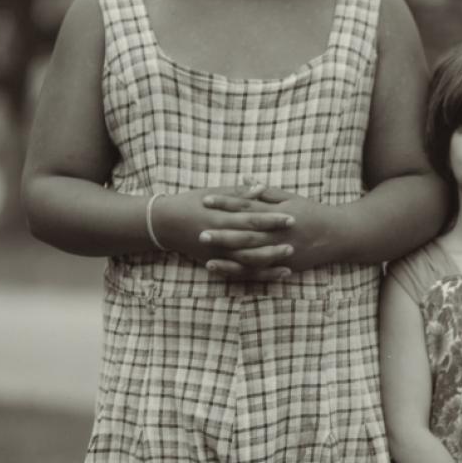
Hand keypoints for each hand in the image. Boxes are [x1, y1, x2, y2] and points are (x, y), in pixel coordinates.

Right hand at [149, 187, 294, 279]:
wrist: (166, 223)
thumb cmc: (192, 203)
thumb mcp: (214, 194)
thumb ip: (239, 194)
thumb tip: (261, 187)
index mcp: (221, 216)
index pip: (250, 218)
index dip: (271, 219)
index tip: (291, 217)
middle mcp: (219, 237)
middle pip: (251, 241)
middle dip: (274, 241)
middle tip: (296, 240)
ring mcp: (217, 253)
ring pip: (247, 261)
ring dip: (269, 261)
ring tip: (289, 258)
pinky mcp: (217, 264)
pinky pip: (241, 273)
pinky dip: (259, 275)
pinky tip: (277, 274)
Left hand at [200, 185, 339, 274]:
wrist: (339, 235)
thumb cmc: (313, 212)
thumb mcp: (291, 198)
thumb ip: (266, 192)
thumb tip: (244, 180)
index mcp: (278, 213)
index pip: (247, 206)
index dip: (226, 203)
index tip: (206, 199)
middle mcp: (278, 233)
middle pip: (246, 233)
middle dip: (222, 233)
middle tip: (200, 232)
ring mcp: (281, 252)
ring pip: (250, 256)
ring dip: (228, 256)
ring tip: (206, 255)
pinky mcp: (284, 266)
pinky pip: (259, 271)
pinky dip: (240, 272)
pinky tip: (223, 271)